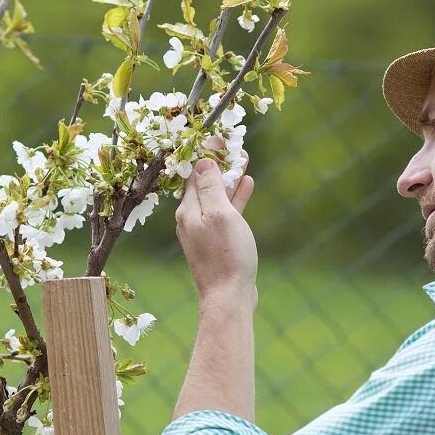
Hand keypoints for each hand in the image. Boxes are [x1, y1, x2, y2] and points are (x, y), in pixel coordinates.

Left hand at [174, 137, 256, 305]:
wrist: (229, 298)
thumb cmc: (226, 256)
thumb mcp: (220, 215)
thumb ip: (210, 187)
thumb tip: (203, 161)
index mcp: (188, 209)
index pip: (194, 171)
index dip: (207, 151)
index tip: (221, 136)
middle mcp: (191, 218)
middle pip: (204, 181)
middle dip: (219, 162)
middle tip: (234, 144)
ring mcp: (204, 230)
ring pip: (216, 195)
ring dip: (229, 177)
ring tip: (243, 158)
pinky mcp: (217, 241)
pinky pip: (224, 211)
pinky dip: (234, 197)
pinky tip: (246, 184)